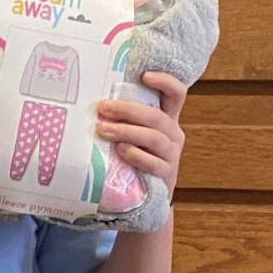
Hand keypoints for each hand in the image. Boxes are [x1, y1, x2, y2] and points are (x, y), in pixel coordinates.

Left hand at [97, 72, 188, 198]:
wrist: (142, 197)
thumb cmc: (131, 158)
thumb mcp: (131, 134)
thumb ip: (123, 118)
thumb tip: (95, 101)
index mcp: (166, 119)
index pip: (177, 94)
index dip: (166, 81)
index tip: (144, 75)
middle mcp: (173, 134)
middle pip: (157, 116)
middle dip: (129, 110)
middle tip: (104, 108)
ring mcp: (172, 155)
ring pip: (154, 138)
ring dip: (127, 131)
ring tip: (103, 130)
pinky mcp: (167, 175)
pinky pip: (155, 163)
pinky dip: (137, 155)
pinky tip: (121, 151)